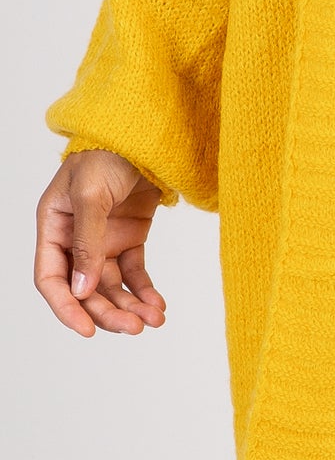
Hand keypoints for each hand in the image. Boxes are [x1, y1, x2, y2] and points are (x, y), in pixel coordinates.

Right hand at [34, 150, 165, 337]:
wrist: (147, 130)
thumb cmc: (108, 152)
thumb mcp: (91, 195)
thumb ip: (87, 242)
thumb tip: (81, 289)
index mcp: (54, 226)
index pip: (51, 278)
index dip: (66, 307)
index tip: (88, 330)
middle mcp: (75, 238)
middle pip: (85, 289)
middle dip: (108, 311)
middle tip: (133, 328)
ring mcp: (104, 239)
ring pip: (112, 286)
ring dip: (130, 305)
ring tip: (153, 319)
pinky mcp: (130, 236)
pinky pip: (134, 272)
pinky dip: (145, 290)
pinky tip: (158, 306)